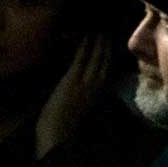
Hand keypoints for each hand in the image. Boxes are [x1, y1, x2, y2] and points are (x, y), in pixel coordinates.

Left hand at [36, 35, 110, 159]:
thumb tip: (86, 87)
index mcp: (96, 97)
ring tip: (100, 31)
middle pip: (104, 64)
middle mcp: (95, 89)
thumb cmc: (64, 127)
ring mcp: (84, 83)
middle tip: (108, 33)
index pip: (105, 75)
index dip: (108, 60)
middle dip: (107, 48)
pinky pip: (81, 59)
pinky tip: (86, 36)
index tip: (110, 48)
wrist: (57, 134)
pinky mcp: (72, 80)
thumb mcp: (79, 110)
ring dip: (99, 44)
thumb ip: (85, 97)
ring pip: (96, 59)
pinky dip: (85, 47)